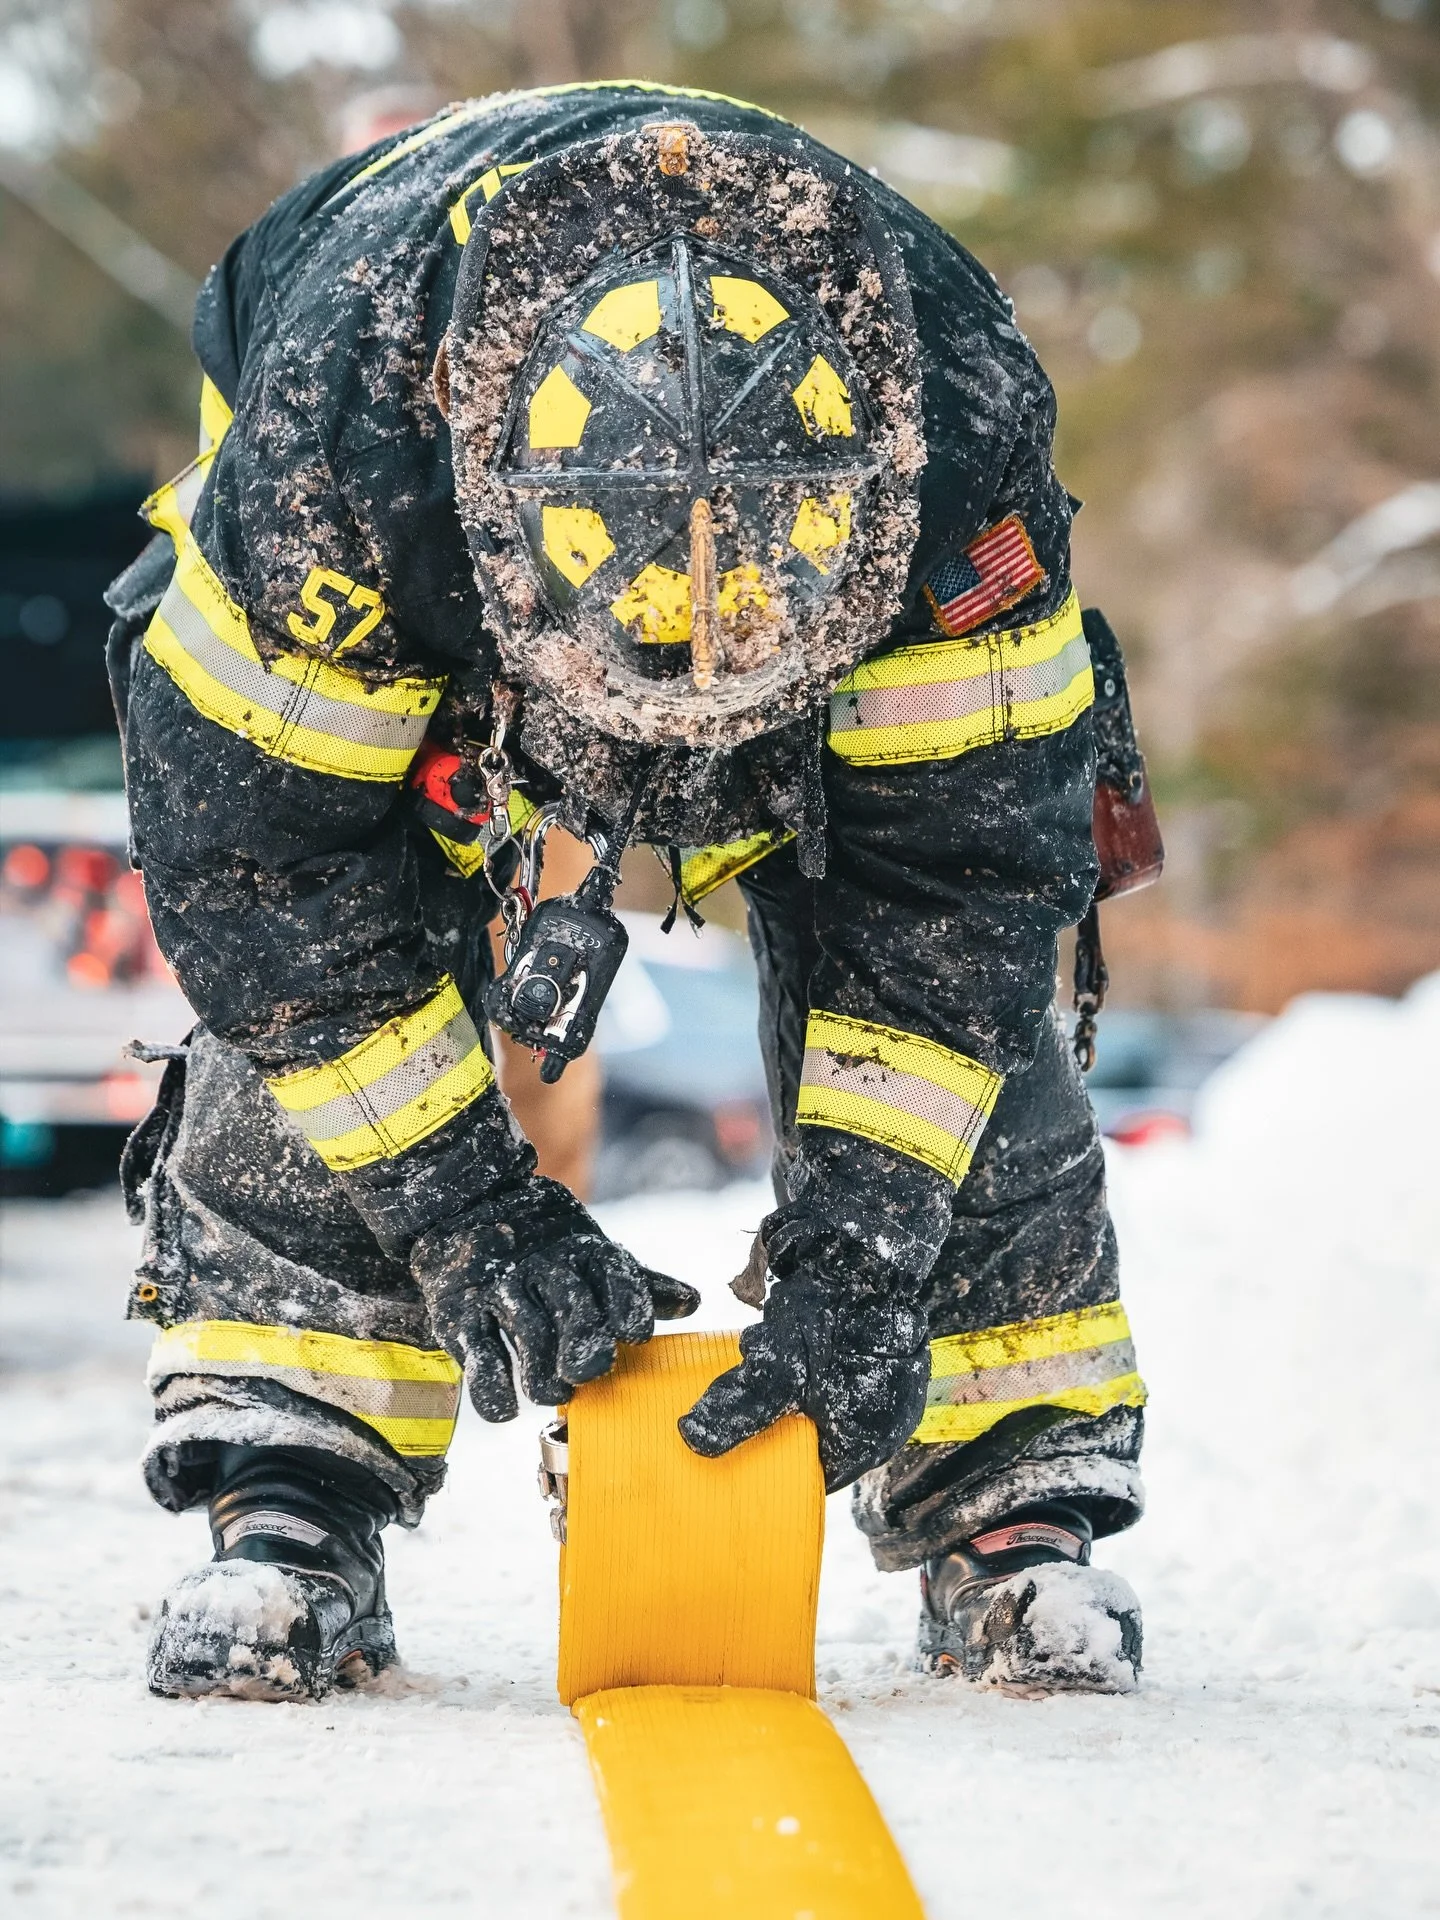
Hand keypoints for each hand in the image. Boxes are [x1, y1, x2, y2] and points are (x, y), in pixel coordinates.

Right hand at [411, 1175, 697, 1419]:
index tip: (636, 1334)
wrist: (465, 1209)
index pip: (612, 1273)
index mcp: (584, 1252)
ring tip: (555, 1393)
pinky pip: (477, 1351)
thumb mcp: (591, 1257)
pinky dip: (491, 1385)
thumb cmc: (546, 1250)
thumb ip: (636, 1286)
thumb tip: (692, 1303)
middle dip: (583, 1340)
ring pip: (526, 1331)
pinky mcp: (461, 1313)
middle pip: (570, 1303)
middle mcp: (544, 1266)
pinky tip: (506, 1409)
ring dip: (542, 1371)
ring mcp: (500, 1288)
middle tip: (592, 1373)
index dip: (626, 1302)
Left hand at [679, 1133, 950, 1491]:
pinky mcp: (872, 1346)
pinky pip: (828, 1368)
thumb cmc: (834, 1313)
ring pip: (817, 1399)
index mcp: (871, 1438)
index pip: (816, 1475)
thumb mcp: (778, 1369)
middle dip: (771, 1419)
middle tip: (739, 1398)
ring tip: (754, 1358)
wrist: (867, 1243)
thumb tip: (694, 1440)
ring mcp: (883, 1379)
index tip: (736, 1453)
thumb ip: (738, 1411)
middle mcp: (885, 1416)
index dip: (775, 1466)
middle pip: (815, 1437)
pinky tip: (771, 1335)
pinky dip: (797, 1358)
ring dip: (781, 1384)